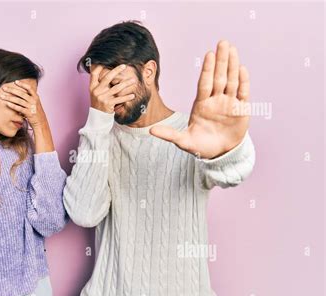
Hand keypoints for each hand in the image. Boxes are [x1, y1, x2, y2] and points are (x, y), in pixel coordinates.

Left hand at [0, 81, 47, 129]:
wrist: (41, 122)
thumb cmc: (36, 112)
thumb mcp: (35, 103)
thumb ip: (29, 97)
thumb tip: (20, 91)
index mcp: (36, 97)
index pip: (29, 88)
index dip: (22, 84)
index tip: (15, 81)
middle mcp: (34, 101)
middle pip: (21, 93)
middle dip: (11, 90)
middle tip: (3, 88)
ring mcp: (31, 107)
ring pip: (18, 100)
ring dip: (9, 98)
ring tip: (2, 96)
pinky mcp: (29, 113)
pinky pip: (19, 108)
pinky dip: (13, 106)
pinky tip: (7, 104)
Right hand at [89, 64, 135, 112]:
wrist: (97, 116)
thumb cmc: (98, 101)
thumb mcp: (95, 92)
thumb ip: (99, 82)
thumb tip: (103, 68)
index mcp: (92, 87)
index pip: (94, 73)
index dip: (100, 66)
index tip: (107, 60)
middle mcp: (96, 91)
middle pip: (107, 78)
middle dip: (116, 70)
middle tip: (124, 66)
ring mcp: (102, 97)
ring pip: (116, 88)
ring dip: (126, 83)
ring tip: (133, 80)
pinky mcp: (108, 104)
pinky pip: (119, 99)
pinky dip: (126, 97)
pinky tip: (132, 95)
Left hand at [150, 41, 249, 158]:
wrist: (220, 154)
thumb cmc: (201, 146)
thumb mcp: (184, 142)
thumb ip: (169, 135)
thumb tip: (150, 131)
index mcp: (202, 105)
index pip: (204, 83)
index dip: (207, 70)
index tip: (208, 54)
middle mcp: (215, 100)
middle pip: (219, 77)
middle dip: (221, 61)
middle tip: (222, 42)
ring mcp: (229, 103)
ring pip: (231, 81)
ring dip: (232, 65)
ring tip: (232, 49)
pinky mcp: (241, 110)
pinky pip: (243, 93)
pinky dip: (244, 82)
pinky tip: (242, 68)